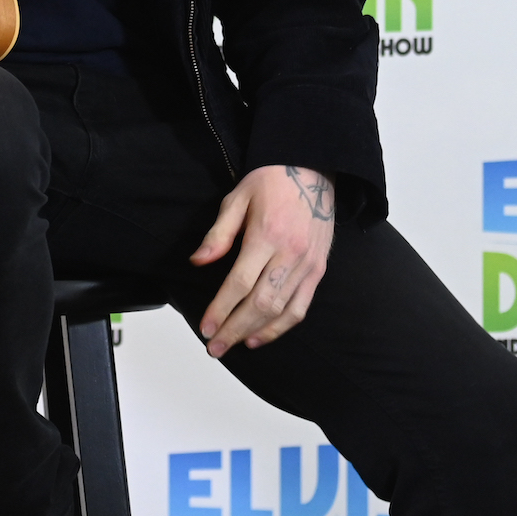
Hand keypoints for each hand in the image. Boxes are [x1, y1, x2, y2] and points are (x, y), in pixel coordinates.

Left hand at [191, 164, 335, 357]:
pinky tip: (262, 335)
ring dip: (256, 332)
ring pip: (281, 310)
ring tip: (234, 344)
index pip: (240, 283)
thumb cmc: (270, 181)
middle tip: (214, 347)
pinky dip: (281, 327)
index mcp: (266, 234)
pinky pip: (301, 307)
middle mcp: (289, 254)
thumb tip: (197, 262)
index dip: (221, 309)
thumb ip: (218, 233)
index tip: (205, 327)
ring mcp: (307, 264)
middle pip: (260, 303)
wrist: (310, 168)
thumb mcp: (237, 198)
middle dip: (234, 329)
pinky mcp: (318, 270)